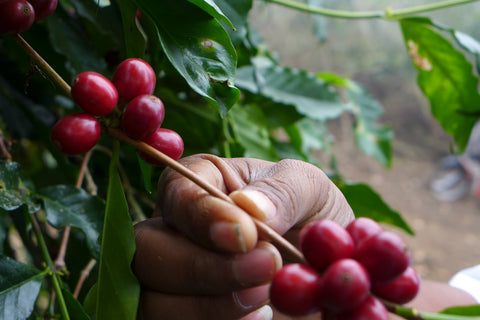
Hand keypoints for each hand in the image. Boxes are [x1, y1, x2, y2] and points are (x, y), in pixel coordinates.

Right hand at [133, 154, 353, 319]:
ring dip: (205, 307)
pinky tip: (258, 317)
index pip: (177, 194)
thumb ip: (282, 191)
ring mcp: (177, 278)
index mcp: (202, 183)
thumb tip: (248, 209)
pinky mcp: (191, 312)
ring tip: (264, 297)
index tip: (244, 235)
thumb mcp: (308, 187)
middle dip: (201, 267)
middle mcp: (178, 230)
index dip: (202, 216)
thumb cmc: (312, 214)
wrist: (328, 264)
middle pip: (147, 251)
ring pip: (151, 301)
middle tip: (264, 268)